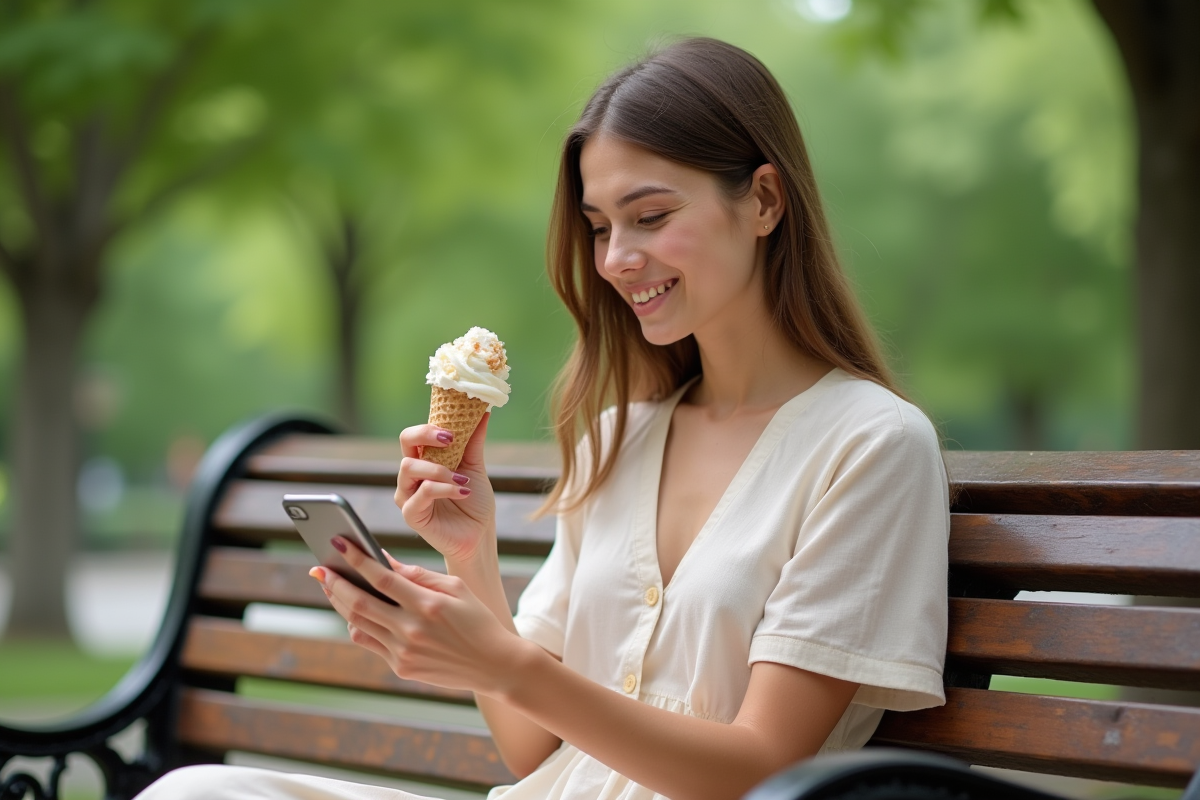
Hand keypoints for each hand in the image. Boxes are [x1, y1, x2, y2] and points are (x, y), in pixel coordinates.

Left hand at [310, 536, 530, 695]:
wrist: (495, 665)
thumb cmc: (477, 619)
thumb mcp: (455, 588)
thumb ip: (418, 575)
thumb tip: (384, 561)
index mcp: (428, 604)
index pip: (382, 577)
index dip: (357, 559)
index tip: (338, 544)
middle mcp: (412, 629)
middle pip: (360, 602)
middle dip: (335, 582)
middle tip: (319, 568)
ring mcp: (404, 651)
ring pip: (359, 623)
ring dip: (340, 603)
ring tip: (331, 587)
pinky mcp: (402, 667)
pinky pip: (369, 642)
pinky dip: (357, 625)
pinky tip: (352, 612)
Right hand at [396, 413, 494, 562]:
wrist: (480, 535)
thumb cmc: (475, 503)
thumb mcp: (475, 468)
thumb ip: (473, 442)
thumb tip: (483, 413)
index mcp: (424, 461)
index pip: (414, 435)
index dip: (428, 427)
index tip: (452, 431)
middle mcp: (412, 475)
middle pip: (405, 443)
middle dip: (426, 435)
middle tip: (450, 440)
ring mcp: (408, 494)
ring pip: (409, 467)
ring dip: (439, 469)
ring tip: (463, 480)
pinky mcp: (411, 514)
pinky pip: (422, 493)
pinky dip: (444, 489)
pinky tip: (464, 492)